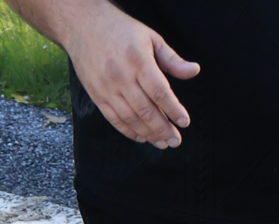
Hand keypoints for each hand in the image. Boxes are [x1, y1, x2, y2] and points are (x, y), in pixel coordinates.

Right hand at [44, 0, 198, 146]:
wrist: (84, 26)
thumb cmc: (122, 31)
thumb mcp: (151, 38)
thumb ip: (172, 59)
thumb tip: (194, 71)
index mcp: (138, 60)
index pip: (159, 92)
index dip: (173, 109)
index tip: (185, 122)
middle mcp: (121, 76)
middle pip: (146, 110)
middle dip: (164, 129)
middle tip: (176, 140)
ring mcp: (107, 88)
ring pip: (131, 119)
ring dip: (149, 134)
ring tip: (163, 142)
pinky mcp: (97, 96)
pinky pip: (115, 120)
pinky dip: (130, 132)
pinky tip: (143, 137)